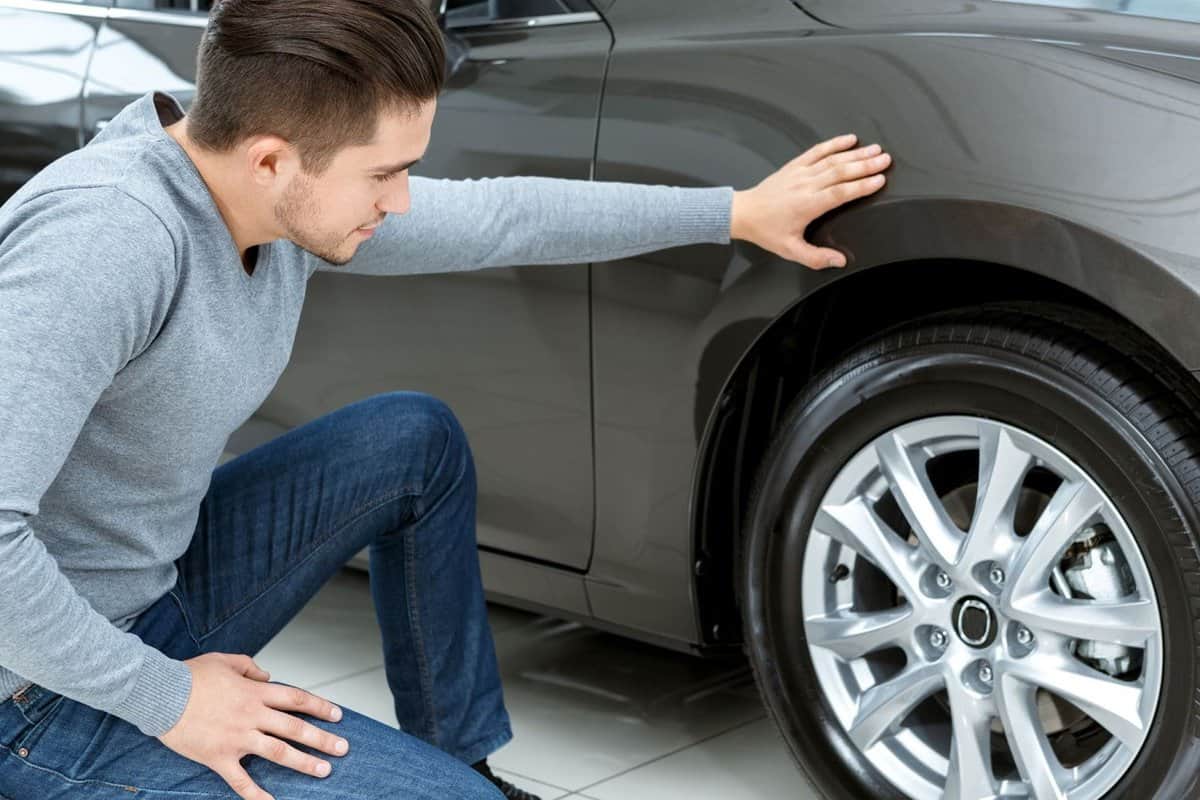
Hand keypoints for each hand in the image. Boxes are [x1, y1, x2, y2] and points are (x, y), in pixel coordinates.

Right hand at [158, 652, 348, 799]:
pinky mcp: (219, 757)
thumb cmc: (189, 676)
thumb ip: (250, 667)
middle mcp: (252, 715)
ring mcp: (237, 738)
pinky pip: (241, 780)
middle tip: (343, 748)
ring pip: (278, 752)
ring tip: (324, 770)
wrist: (159, 694)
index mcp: (255, 692)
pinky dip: (257, 795)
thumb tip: (268, 674)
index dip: (320, 707)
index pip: (296, 699)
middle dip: (322, 739)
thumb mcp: (225, 660)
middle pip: (295, 728)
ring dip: (304, 763)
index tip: (337, 716)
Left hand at [730, 134, 890, 269]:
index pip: (840, 193)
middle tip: (886, 160)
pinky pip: (817, 151)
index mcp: (807, 205)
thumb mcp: (790, 250)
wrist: (743, 213)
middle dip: (866, 165)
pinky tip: (849, 139)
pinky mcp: (794, 165)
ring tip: (875, 150)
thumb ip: (816, 257)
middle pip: (841, 172)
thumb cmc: (766, 230)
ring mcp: (800, 173)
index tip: (879, 180)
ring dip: (855, 153)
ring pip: (832, 159)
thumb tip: (839, 261)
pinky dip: (834, 143)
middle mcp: (805, 185)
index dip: (861, 186)